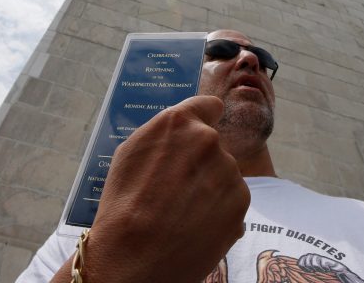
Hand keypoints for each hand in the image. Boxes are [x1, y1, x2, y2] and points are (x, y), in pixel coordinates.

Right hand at [53, 95, 249, 282]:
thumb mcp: (130, 153)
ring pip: (224, 174)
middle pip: (214, 146)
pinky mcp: (241, 202)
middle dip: (200, 162)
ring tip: (183, 212)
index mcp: (180, 122)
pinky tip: (195, 226)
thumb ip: (164, 135)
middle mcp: (209, 140)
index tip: (197, 137)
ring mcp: (229, 171)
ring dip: (211, 188)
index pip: (209, 105)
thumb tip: (183, 129)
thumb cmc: (123, 204)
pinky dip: (219, 212)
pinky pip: (232, 201)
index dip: (203, 121)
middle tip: (176, 189)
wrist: (133, 257)